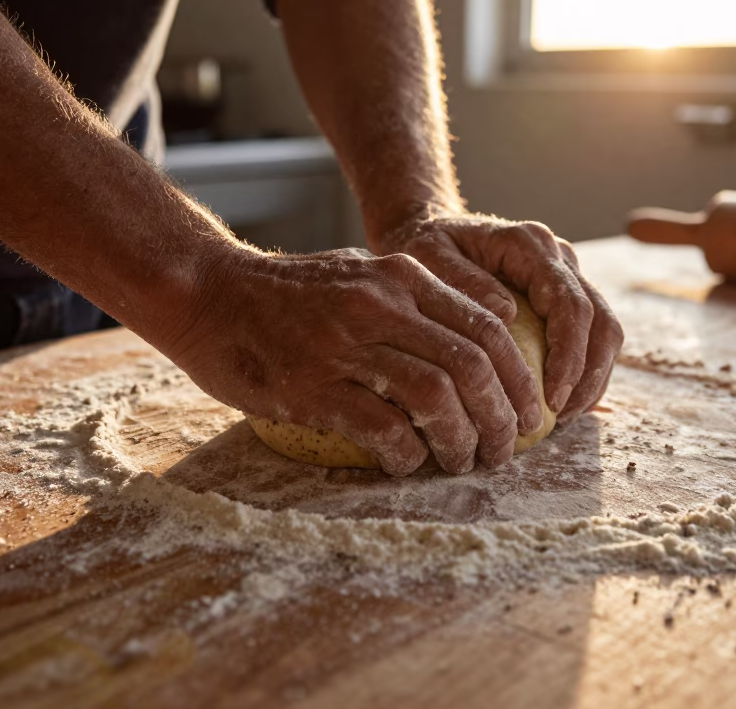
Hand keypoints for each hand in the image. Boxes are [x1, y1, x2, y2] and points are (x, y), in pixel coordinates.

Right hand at [162, 246, 543, 475]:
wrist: (208, 293)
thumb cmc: (287, 294)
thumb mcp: (360, 274)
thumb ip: (414, 301)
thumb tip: (476, 341)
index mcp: (401, 278)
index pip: (488, 327)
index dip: (520, 378)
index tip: (527, 411)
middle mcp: (380, 306)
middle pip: (474, 365)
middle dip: (502, 417)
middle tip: (504, 450)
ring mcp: (344, 346)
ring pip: (437, 397)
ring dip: (462, 441)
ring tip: (462, 461)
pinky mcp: (310, 386)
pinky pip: (382, 428)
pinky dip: (406, 454)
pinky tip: (405, 462)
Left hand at [373, 211, 623, 423]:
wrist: (429, 229)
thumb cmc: (424, 246)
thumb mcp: (428, 256)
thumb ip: (464, 281)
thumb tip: (507, 314)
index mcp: (529, 245)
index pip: (569, 303)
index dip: (569, 355)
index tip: (552, 397)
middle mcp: (558, 256)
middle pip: (600, 319)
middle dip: (588, 374)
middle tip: (561, 416)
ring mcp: (566, 275)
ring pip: (605, 330)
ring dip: (592, 377)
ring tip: (563, 416)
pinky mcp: (563, 296)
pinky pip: (591, 337)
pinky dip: (585, 372)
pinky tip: (562, 404)